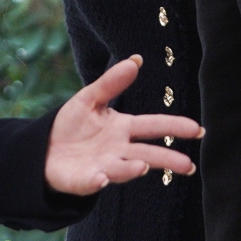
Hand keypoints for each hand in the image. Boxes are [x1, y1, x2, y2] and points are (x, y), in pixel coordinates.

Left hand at [44, 55, 203, 194]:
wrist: (44, 149)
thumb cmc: (72, 125)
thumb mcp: (90, 98)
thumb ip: (112, 82)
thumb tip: (136, 60)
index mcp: (123, 129)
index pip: (153, 126)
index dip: (174, 127)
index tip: (196, 129)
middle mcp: (119, 150)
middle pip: (147, 154)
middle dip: (167, 159)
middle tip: (188, 166)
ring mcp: (104, 167)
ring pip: (123, 169)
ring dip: (132, 169)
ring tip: (143, 167)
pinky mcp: (84, 180)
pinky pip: (92, 181)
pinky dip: (97, 180)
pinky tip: (101, 178)